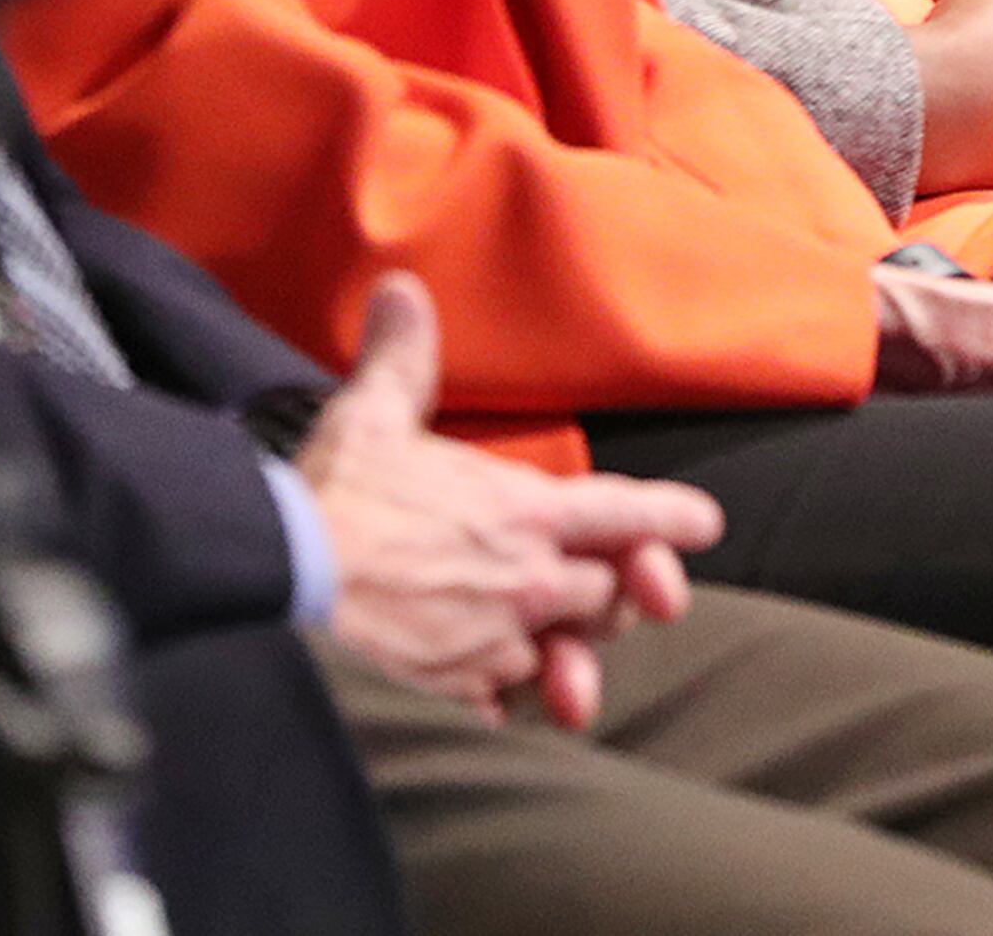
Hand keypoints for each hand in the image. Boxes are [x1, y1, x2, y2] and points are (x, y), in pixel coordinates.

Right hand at [294, 275, 720, 727]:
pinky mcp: (458, 688)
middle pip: (611, 597)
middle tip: (605, 587)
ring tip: (557, 653)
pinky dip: (505, 696)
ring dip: (568, 653)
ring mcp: (498, 641)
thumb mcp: (375, 412)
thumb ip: (404, 357)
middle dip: (612, 592)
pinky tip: (491, 690)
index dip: (672, 519)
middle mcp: (532, 581)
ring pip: (569, 658)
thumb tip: (402, 290)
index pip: (629, 515)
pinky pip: (506, 703)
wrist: (288, 576)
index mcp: (528, 512)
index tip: (704, 525)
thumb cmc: (337, 493)